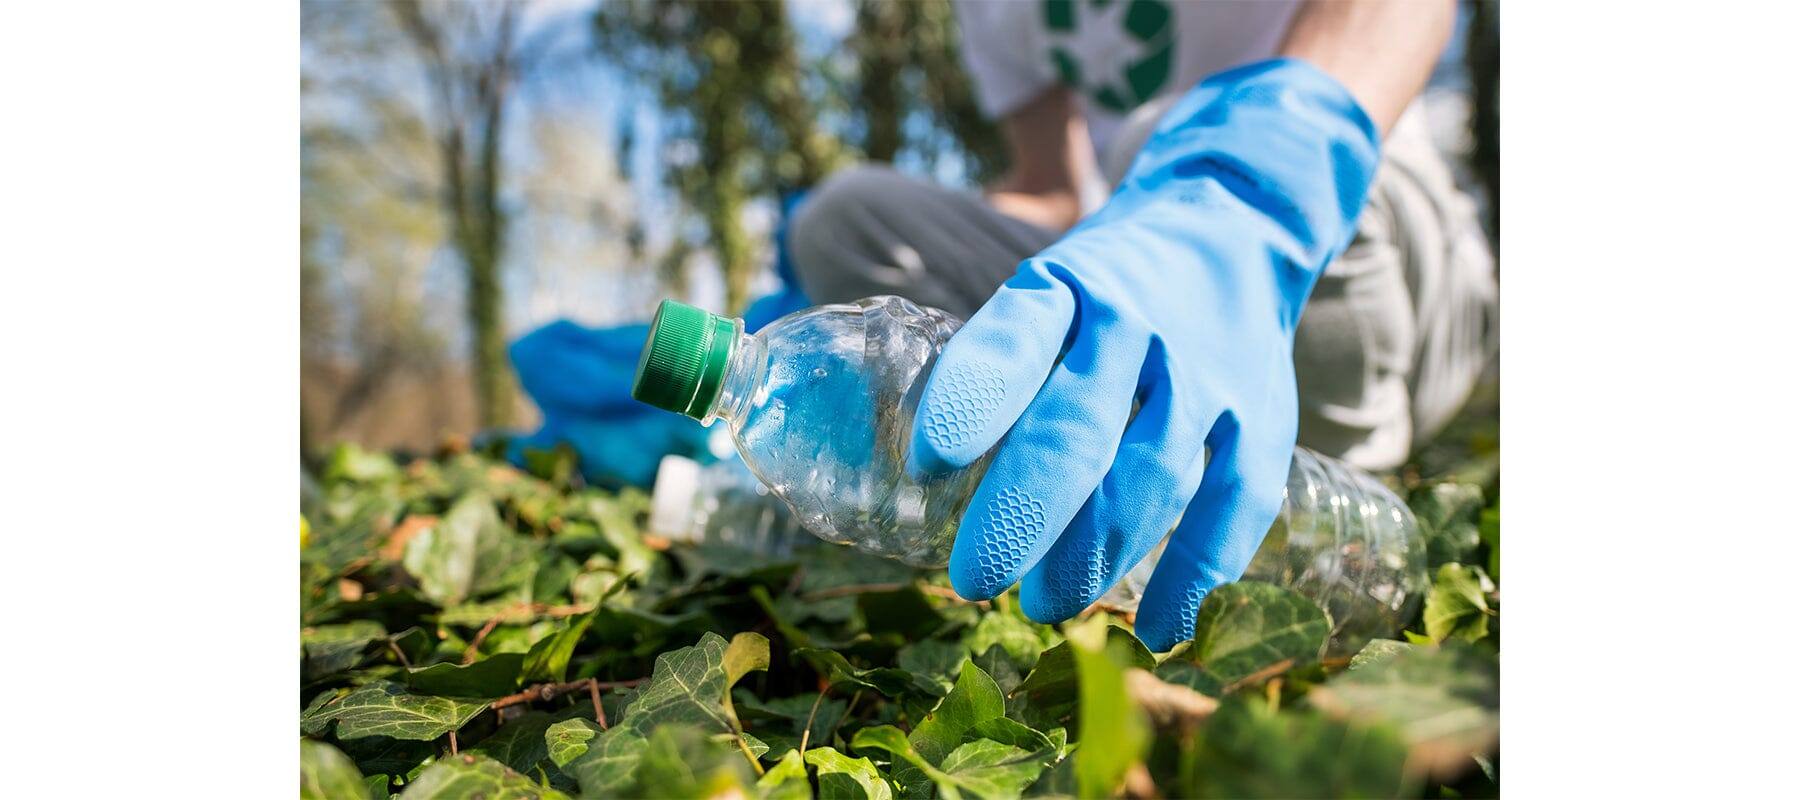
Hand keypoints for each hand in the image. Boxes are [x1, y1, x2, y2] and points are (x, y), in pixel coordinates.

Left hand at [908, 59, 1380, 650]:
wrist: (1232, 228)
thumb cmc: (1106, 290)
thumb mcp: (1046, 292)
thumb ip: (998, 372)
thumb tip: (924, 485)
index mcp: (1067, 289)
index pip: (1014, 338)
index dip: (970, 402)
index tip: (925, 465)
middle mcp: (1138, 326)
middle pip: (1078, 428)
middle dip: (1021, 513)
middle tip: (972, 577)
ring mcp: (1207, 373)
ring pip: (1151, 475)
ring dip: (1094, 553)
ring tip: (1042, 603)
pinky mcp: (1262, 415)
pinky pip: (1234, 502)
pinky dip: (1194, 572)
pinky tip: (1154, 627)